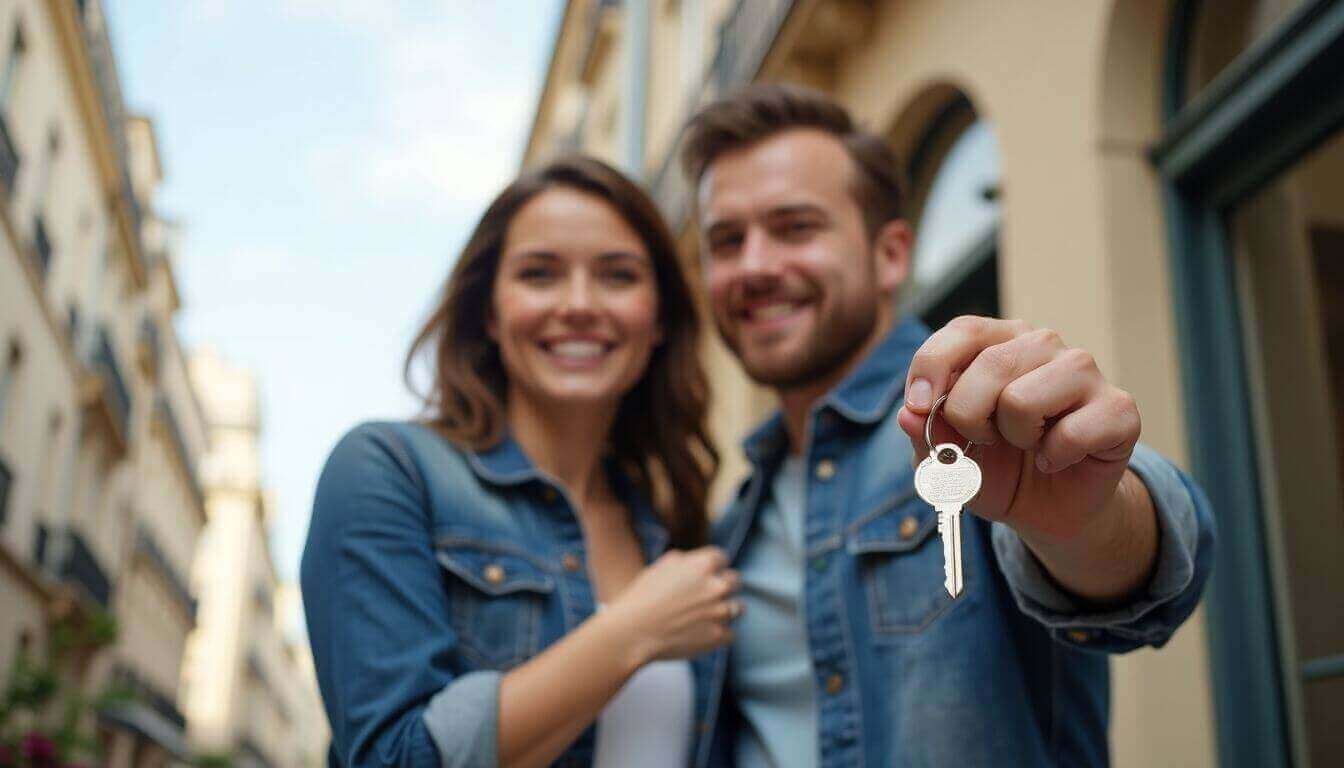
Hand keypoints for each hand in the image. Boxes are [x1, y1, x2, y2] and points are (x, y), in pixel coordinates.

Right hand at [608, 546, 740, 662]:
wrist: (631, 633)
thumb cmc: (642, 598)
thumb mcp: (660, 567)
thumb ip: (684, 561)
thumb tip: (696, 561)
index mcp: (704, 564)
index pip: (721, 558)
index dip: (711, 568)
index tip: (702, 578)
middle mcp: (717, 585)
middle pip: (735, 581)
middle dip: (722, 587)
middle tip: (705, 598)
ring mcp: (721, 611)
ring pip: (737, 608)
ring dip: (724, 611)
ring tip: (702, 618)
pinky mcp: (719, 636)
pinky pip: (730, 633)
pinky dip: (718, 635)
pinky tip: (699, 635)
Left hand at [896, 317, 1140, 541]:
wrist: (1049, 508)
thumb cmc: (998, 469)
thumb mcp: (947, 457)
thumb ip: (925, 433)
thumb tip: (908, 414)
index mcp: (999, 342)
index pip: (963, 330)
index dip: (932, 366)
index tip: (919, 407)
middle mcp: (1043, 345)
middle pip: (990, 365)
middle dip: (968, 416)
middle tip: (982, 439)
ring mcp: (1085, 372)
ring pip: (1024, 397)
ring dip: (1013, 436)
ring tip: (1025, 444)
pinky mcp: (1119, 408)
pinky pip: (1071, 432)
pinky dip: (1053, 458)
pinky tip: (1056, 459)